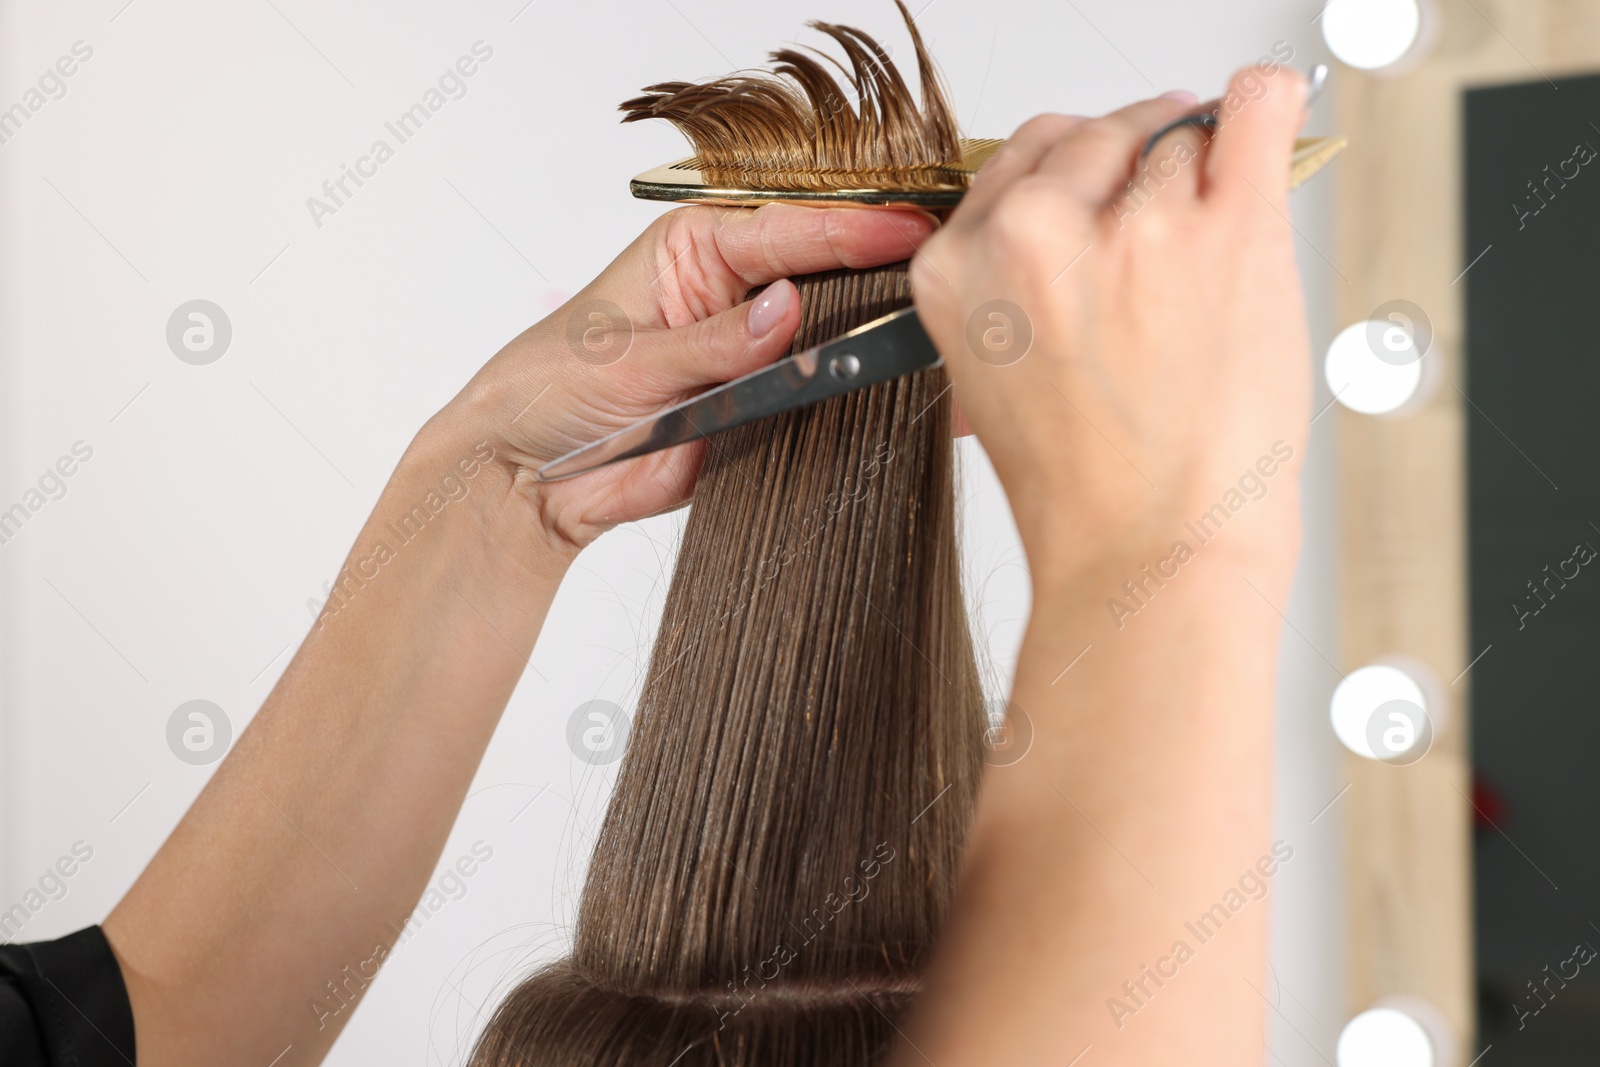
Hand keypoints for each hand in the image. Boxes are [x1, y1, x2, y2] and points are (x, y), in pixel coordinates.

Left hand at [441, 202, 935, 552]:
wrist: (528, 477)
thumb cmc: (549, 387)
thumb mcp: (627, 358)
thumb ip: (714, 341)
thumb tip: (788, 310)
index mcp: (698, 247)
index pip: (789, 229)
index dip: (853, 230)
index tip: (908, 231)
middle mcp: (736, 292)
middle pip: (829, 275)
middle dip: (883, 279)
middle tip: (939, 285)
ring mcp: (756, 354)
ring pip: (834, 339)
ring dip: (876, 344)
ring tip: (933, 342)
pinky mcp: (763, 412)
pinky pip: (820, 403)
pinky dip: (856, 403)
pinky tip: (898, 396)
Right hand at [911, 66, 1311, 588]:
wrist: (1152, 556)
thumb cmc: (1085, 493)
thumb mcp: (995, 379)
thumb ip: (1014, 281)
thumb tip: (1072, 210)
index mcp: (957, 270)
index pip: (1019, 158)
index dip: (1074, 179)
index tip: (1104, 201)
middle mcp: (1031, 237)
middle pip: (1094, 132)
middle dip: (1132, 168)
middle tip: (1163, 239)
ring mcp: (1132, 227)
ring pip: (1176, 133)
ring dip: (1200, 178)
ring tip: (1208, 268)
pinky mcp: (1225, 230)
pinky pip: (1255, 110)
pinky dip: (1266, 110)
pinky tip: (1263, 132)